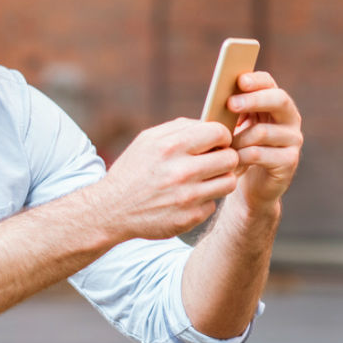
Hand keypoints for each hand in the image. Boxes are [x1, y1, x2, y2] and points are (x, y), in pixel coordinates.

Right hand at [90, 118, 239, 241]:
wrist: (112, 210)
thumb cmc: (132, 171)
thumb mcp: (147, 140)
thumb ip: (180, 128)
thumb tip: (210, 124)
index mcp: (171, 146)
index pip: (219, 133)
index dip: (221, 136)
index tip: (215, 143)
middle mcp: (182, 171)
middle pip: (230, 158)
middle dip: (224, 158)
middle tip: (212, 162)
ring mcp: (187, 197)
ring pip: (228, 182)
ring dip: (219, 179)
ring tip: (204, 180)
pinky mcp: (190, 218)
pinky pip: (213, 204)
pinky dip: (203, 201)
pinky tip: (187, 199)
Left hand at [226, 71, 301, 210]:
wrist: (250, 188)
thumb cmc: (239, 151)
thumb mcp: (234, 128)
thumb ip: (231, 113)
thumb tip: (217, 100)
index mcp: (275, 104)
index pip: (269, 83)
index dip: (256, 80)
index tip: (239, 80)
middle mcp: (290, 119)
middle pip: (278, 100)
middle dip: (253, 100)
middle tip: (230, 103)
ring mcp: (293, 140)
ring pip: (263, 131)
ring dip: (238, 138)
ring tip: (222, 144)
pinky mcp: (289, 162)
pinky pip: (260, 154)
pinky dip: (241, 157)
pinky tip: (230, 160)